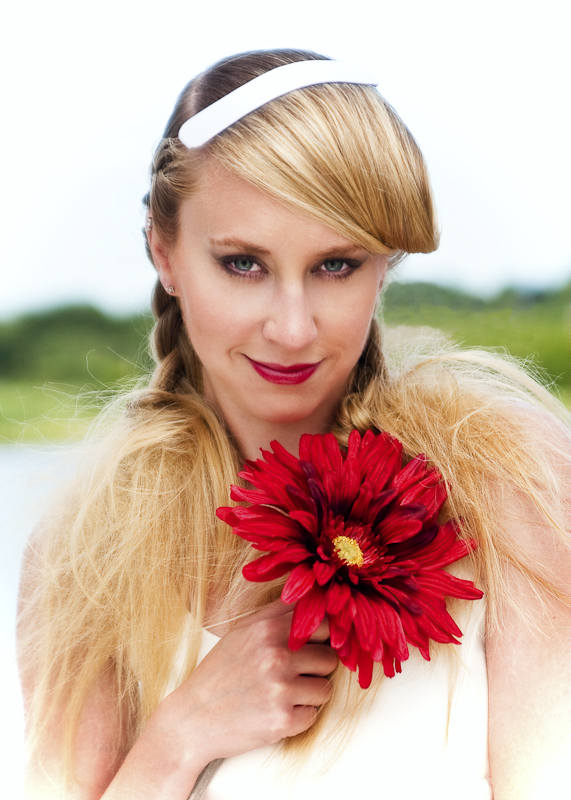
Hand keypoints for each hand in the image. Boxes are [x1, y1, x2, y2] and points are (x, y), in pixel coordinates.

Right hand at [159, 600, 336, 766]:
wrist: (192, 718)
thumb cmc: (219, 672)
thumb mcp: (243, 631)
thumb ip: (277, 613)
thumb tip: (310, 597)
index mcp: (268, 630)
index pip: (325, 625)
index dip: (323, 637)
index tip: (315, 645)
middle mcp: (277, 656)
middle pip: (330, 658)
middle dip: (317, 668)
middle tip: (293, 674)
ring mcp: (280, 690)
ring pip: (325, 689)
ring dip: (309, 695)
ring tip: (282, 694)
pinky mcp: (282, 721)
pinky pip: (313, 716)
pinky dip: (298, 718)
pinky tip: (275, 712)